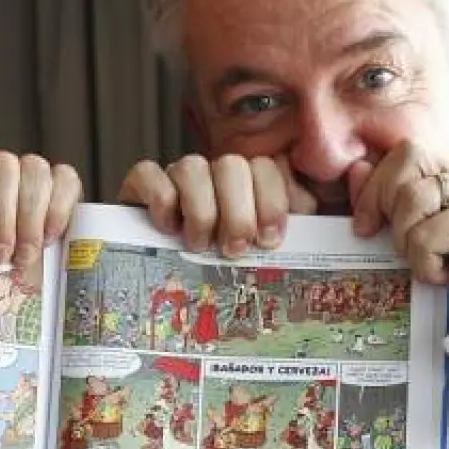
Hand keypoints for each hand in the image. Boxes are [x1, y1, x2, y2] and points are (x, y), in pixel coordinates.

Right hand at [118, 154, 316, 256]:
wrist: (163, 282)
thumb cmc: (221, 266)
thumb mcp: (261, 248)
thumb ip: (291, 224)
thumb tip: (308, 210)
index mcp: (248, 184)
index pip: (266, 167)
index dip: (271, 201)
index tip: (269, 239)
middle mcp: (214, 175)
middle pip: (232, 165)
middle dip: (238, 212)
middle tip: (234, 248)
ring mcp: (177, 177)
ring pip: (192, 166)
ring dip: (201, 211)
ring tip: (200, 245)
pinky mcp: (140, 185)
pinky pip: (148, 173)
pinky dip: (160, 200)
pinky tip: (167, 227)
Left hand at [349, 140, 448, 308]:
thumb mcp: (412, 226)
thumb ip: (384, 195)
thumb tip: (356, 170)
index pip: (406, 152)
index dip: (377, 186)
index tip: (366, 224)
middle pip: (408, 161)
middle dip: (389, 207)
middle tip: (404, 245)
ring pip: (412, 200)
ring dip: (409, 244)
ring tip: (432, 262)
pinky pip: (427, 237)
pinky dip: (427, 265)